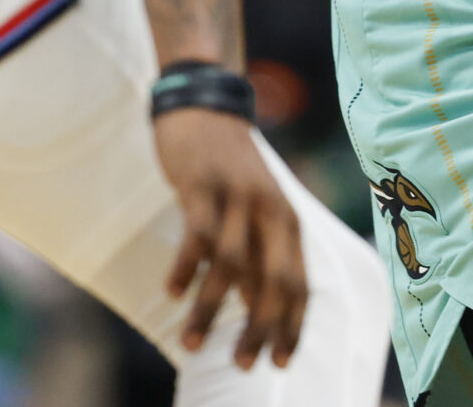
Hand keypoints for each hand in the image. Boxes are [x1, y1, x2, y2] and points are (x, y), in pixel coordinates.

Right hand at [154, 108, 308, 368]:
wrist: (206, 107)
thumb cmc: (231, 171)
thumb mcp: (254, 213)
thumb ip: (259, 257)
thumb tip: (258, 310)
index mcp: (288, 221)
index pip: (300, 283)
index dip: (292, 326)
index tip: (280, 363)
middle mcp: (271, 210)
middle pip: (273, 279)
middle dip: (260, 328)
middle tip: (244, 365)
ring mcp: (237, 196)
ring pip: (230, 264)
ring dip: (211, 308)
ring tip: (193, 344)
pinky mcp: (203, 185)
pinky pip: (197, 233)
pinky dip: (187, 266)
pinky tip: (173, 293)